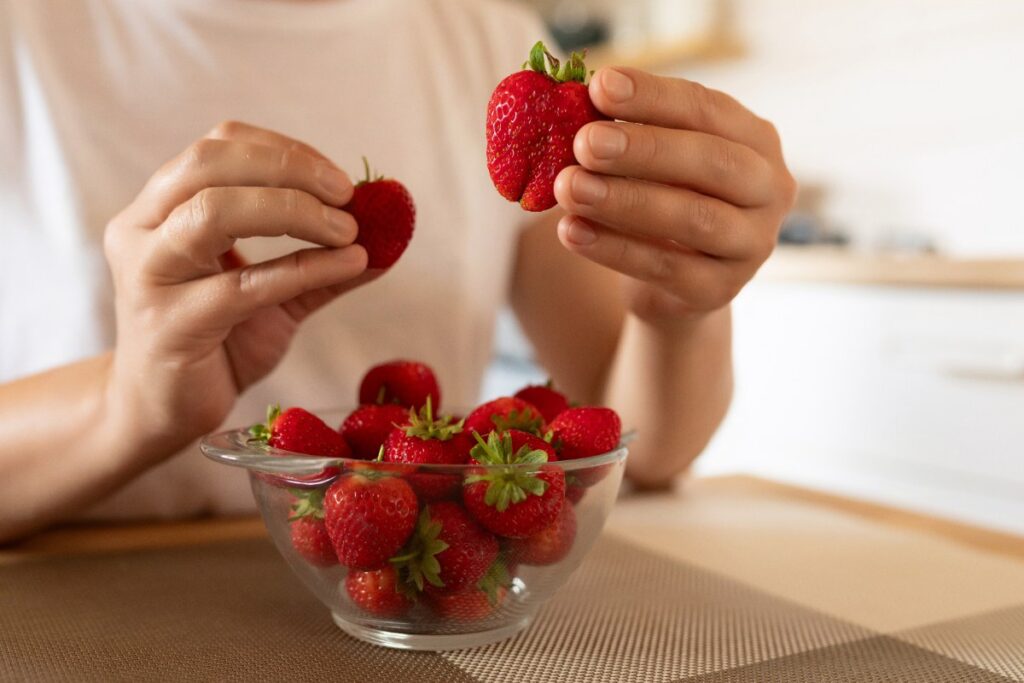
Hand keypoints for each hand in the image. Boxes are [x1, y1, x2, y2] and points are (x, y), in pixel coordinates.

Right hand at [103, 121, 369, 448]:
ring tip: (349, 231)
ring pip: (215, 212)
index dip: (285, 152)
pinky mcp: (169, 325)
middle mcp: (141, 230)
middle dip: (289, 169)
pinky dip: (304, 268)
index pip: (219, 146)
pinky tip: (349, 266)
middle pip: (211, 164)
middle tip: (348, 194)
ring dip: (295, 211)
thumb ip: (322, 264)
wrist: (164, 413)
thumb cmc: (216, 346)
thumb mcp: (276, 296)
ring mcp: (149, 276)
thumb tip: (389, 239)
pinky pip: (243, 286)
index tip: (340, 178)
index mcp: (160, 207)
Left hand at [554, 67, 796, 325]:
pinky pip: (665, 267)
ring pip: (693, 218)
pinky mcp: (719, 291)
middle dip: (644, 149)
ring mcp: (751, 245)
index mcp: (756, 141)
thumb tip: (576, 105)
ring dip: (625, 200)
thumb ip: (628, 134)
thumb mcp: (652, 163)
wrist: (671, 286)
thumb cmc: (660, 201)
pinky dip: (613, 248)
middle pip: (711, 161)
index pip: (707, 109)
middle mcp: (768, 190)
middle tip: (585, 141)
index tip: (601, 85)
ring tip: (569, 186)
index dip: (654, 96)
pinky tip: (571, 230)